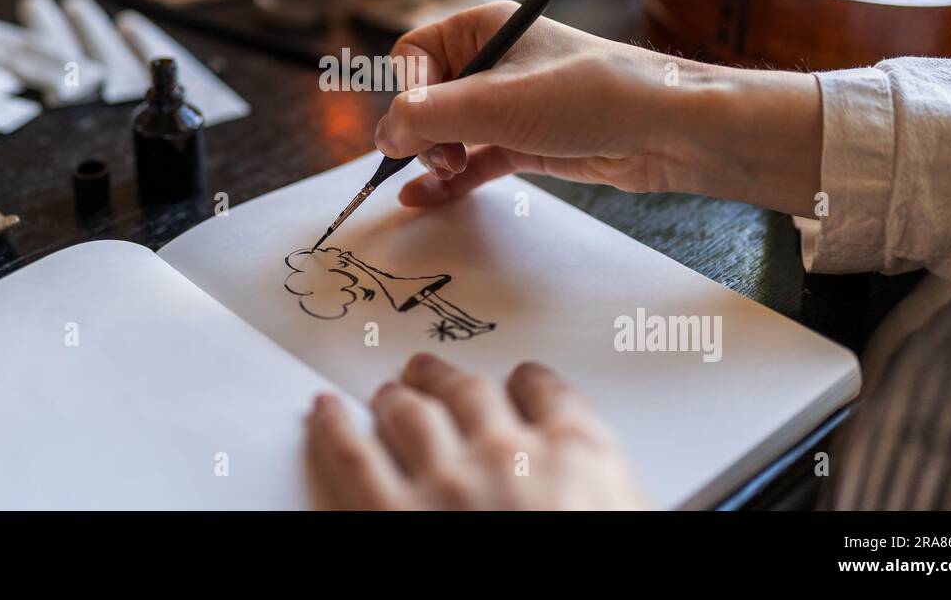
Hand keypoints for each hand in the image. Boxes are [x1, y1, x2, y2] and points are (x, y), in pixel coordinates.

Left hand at [305, 353, 648, 509]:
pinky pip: (353, 455)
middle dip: (448, 379)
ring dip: (397, 396)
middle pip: (470, 392)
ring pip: (411, 412)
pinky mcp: (390, 515)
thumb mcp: (624, 516)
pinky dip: (334, 427)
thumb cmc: (598, 586)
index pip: (546, 391)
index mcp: (576, 451)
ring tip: (388, 390)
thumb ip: (598, 485)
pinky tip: (325, 413)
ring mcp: (446, 480)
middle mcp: (507, 451)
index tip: (519, 380)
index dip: (526, 381)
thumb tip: (590, 487)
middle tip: (432, 371)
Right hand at [374, 1, 822, 217]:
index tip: (414, 131)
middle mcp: (491, 61)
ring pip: (446, 132)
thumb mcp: (499, 102)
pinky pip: (470, 159)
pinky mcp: (524, 141)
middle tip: (441, 158)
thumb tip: (382, 135)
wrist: (666, 130)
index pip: (412, 55)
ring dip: (434, 158)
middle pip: (425, 96)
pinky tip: (424, 199)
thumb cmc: (590, 96)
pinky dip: (449, 179)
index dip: (406, 93)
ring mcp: (508, 104)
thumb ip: (431, 116)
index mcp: (482, 28)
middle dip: (421, 131)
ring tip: (444, 177)